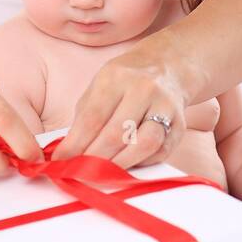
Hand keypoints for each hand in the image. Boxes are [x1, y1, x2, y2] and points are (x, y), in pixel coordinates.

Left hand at [48, 40, 192, 168]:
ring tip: (102, 175)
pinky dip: (140, 163)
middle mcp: (144, 88)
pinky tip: (126, 165)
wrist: (169, 66)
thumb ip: (85, 117)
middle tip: (78, 173)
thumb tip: (68, 153)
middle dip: (94, 159)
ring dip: (119, 165)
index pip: (93, 117)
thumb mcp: (100, 87)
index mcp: (116, 77)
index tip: (61, 162)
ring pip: (144, 144)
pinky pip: (160, 151)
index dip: (75, 144)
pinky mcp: (180, 125)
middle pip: (117, 133)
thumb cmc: (126, 81)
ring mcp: (166, 106)